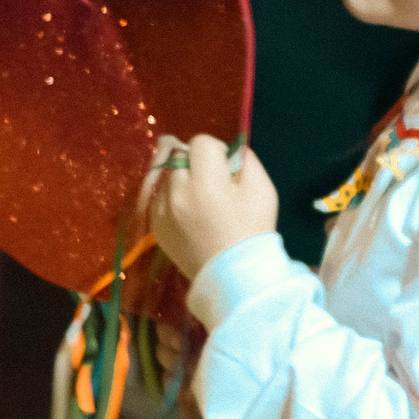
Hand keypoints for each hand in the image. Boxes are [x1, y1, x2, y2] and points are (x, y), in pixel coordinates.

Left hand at [144, 133, 276, 278]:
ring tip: (199, 199)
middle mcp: (178, 192)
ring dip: (181, 180)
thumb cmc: (253, 231)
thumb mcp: (263, 189)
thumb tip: (229, 151)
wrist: (234, 275)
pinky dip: (172, 199)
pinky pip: (158, 198)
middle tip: (212, 181)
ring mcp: (162, 210)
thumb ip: (246, 161)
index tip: (225, 167)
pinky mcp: (155, 225)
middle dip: (195, 163)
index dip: (215, 150)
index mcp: (207, 182)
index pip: (200, 142)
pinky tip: (189, 213)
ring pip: (166, 176)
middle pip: (178, 156)